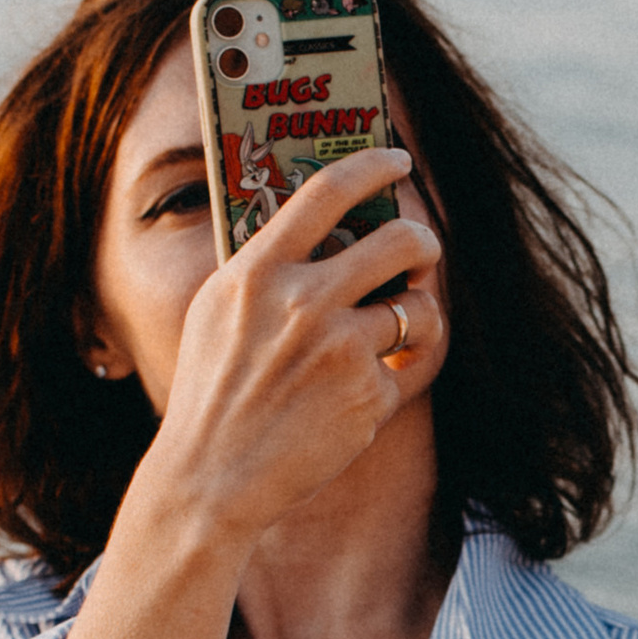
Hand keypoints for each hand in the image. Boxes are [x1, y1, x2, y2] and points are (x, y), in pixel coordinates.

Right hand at [146, 148, 447, 556]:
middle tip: (423, 252)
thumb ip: (268, 268)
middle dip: (424, 243)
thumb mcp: (220, 312)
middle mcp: (303, 302)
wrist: (213, 477)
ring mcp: (341, 350)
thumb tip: (329, 229)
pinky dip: (394, 376)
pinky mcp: (368, 397)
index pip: (328, 190)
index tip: (398, 161)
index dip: (372, 165)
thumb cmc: (215, 392)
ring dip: (420, 315)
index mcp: (258, 271)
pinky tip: (369, 390)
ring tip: (404, 328)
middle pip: (399, 241)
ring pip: (419, 307)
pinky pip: (408, 367)